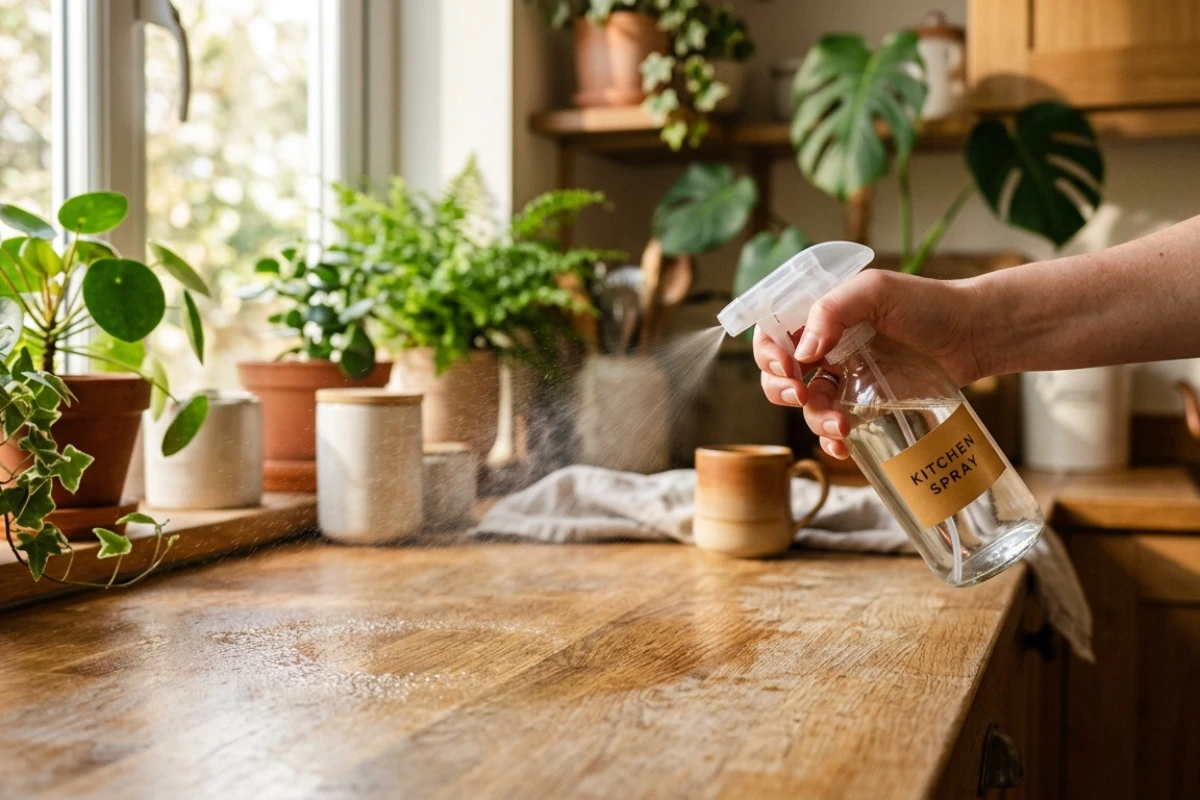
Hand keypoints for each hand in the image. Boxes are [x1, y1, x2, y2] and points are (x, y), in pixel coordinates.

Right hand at [754, 270, 984, 458]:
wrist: (972, 334)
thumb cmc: (926, 303)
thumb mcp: (875, 291)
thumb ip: (832, 310)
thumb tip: (803, 353)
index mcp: (820, 318)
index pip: (773, 334)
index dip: (768, 354)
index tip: (788, 368)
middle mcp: (826, 350)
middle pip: (780, 376)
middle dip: (780, 390)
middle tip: (801, 395)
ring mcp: (845, 380)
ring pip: (808, 408)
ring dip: (814, 420)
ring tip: (841, 427)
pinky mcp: (866, 406)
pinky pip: (836, 429)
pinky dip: (832, 442)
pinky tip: (843, 446)